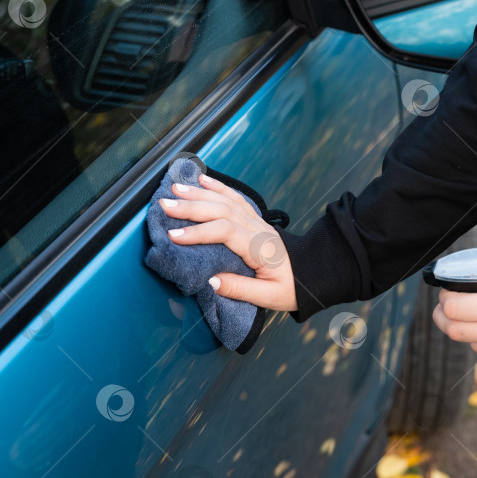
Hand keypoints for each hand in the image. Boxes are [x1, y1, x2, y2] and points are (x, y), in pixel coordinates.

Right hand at [159, 174, 297, 310]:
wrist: (312, 273)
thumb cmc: (291, 287)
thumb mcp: (269, 297)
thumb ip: (240, 289)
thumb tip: (210, 281)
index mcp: (260, 248)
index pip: (226, 232)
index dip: (199, 232)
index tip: (174, 236)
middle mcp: (257, 229)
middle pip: (222, 210)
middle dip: (191, 207)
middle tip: (165, 205)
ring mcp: (257, 222)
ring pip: (226, 201)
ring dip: (199, 194)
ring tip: (175, 190)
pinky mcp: (255, 220)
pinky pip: (236, 198)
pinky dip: (218, 187)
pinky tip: (202, 180)